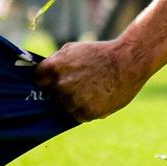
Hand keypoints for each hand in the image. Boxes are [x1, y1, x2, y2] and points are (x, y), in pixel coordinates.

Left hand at [35, 38, 149, 120]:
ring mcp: (74, 100)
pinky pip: (78, 116)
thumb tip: (41, 74)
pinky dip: (86, 110)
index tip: (52, 81)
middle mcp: (61, 85)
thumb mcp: (73, 49)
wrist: (128, 62)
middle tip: (81, 83)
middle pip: (53, 95)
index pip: (38, 80)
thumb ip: (55, 62)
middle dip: (63, 91)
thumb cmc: (100, 53)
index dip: (46, 80)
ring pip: (66, 107)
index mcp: (54, 67)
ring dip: (75, 102)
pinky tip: (98, 98)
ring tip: (92, 89)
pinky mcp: (87, 112)